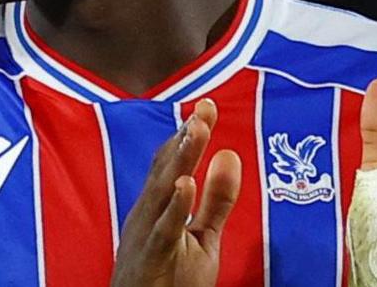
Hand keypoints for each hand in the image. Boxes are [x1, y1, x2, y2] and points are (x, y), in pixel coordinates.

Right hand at [110, 99, 241, 286]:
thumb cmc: (170, 278)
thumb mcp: (202, 236)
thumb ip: (217, 199)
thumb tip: (230, 153)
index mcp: (157, 204)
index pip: (172, 161)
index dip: (188, 133)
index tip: (207, 106)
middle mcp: (147, 212)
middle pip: (167, 168)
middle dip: (187, 137)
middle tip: (204, 108)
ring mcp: (145, 233)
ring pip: (164, 190)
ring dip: (181, 159)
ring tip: (197, 131)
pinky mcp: (151, 257)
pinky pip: (163, 229)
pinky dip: (174, 206)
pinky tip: (186, 184)